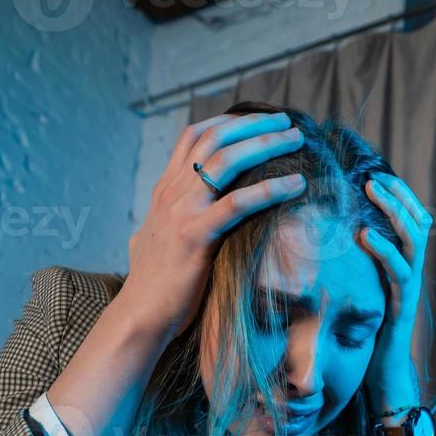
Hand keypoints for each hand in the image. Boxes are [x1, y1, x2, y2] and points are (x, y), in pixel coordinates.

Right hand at [118, 111, 307, 342]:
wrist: (140, 316)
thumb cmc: (154, 286)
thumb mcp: (154, 241)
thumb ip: (166, 223)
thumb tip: (169, 221)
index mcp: (165, 191)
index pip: (195, 135)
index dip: (228, 120)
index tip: (259, 119)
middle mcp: (171, 193)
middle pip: (214, 137)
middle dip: (254, 123)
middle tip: (287, 121)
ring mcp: (181, 212)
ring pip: (226, 160)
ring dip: (265, 144)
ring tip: (296, 140)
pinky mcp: (195, 237)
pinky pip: (237, 204)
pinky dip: (270, 189)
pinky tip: (295, 184)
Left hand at [358, 172, 431, 411]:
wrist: (383, 379)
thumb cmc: (366, 337)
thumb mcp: (358, 292)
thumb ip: (352, 268)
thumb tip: (323, 242)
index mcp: (401, 267)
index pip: (409, 220)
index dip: (397, 195)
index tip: (375, 173)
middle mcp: (410, 273)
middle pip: (417, 221)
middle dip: (397, 195)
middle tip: (372, 176)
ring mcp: (409, 288)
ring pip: (413, 239)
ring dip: (393, 211)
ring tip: (371, 191)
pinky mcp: (402, 305)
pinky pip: (398, 271)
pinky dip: (383, 249)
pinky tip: (365, 235)